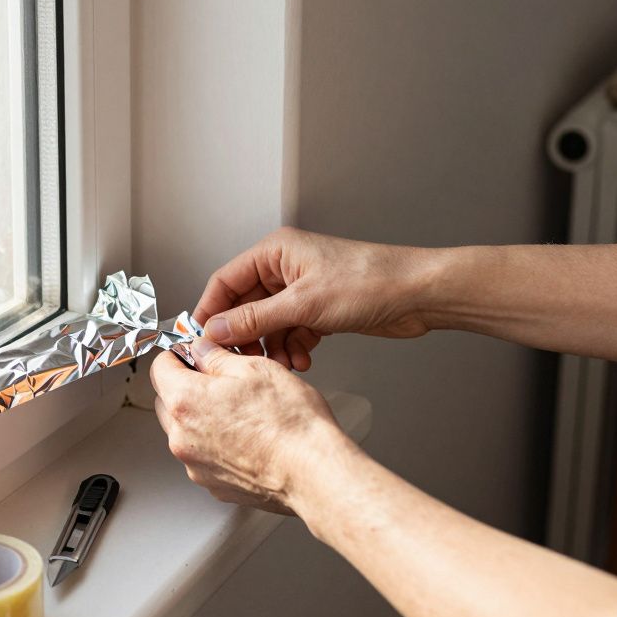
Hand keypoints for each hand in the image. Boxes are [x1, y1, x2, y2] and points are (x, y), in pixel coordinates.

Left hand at [149, 338, 350, 514]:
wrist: (314, 473)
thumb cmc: (291, 425)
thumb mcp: (254, 368)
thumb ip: (216, 356)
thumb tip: (201, 349)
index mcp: (186, 402)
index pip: (159, 367)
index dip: (179, 354)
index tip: (195, 353)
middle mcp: (182, 438)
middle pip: (167, 401)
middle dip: (187, 386)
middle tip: (221, 379)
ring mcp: (196, 465)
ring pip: (185, 431)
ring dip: (202, 417)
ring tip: (242, 412)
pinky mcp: (213, 484)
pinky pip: (204, 456)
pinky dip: (217, 444)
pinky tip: (247, 437)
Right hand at [195, 227, 443, 369]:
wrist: (417, 294)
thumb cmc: (370, 281)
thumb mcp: (303, 304)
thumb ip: (254, 319)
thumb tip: (215, 330)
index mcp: (276, 252)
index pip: (225, 281)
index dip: (209, 311)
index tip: (199, 340)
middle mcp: (285, 268)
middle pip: (245, 306)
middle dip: (245, 336)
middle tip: (240, 362)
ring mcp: (302, 290)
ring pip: (268, 324)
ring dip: (272, 347)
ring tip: (282, 364)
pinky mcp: (319, 310)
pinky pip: (291, 332)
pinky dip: (293, 348)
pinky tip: (303, 360)